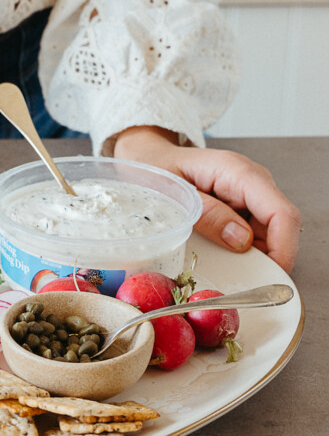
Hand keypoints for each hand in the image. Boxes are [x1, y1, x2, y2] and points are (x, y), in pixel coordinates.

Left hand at [113, 127, 300, 273]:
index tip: (271, 276)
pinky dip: (243, 250)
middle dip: (268, 257)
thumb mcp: (173, 193)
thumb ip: (207, 214)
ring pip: (270, 234)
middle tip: (239, 278)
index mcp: (238, 172)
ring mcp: (250, 194)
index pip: (282, 214)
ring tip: (219, 260)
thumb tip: (242, 240)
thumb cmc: (157, 168)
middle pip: (281, 228)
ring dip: (253, 255)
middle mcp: (252, 181)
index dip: (284, 249)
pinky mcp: (244, 205)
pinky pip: (256, 234)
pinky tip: (219, 252)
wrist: (150, 157)